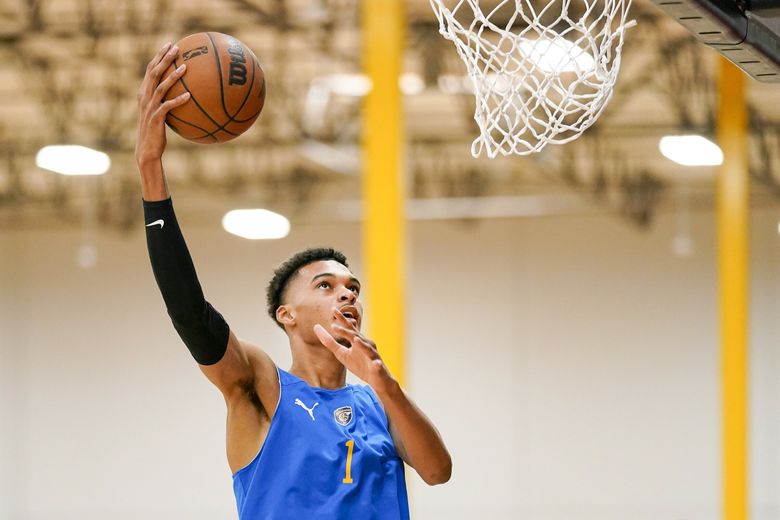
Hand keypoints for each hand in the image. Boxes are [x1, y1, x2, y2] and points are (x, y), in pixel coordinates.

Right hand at [135, 42, 189, 165]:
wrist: (146, 149)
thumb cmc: (156, 131)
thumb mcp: (161, 113)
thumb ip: (167, 100)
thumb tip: (186, 92)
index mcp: (144, 93)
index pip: (150, 69)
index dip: (159, 56)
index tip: (169, 44)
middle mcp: (145, 97)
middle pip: (154, 73)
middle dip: (164, 59)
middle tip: (176, 48)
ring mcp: (149, 107)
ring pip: (161, 87)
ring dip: (173, 76)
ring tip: (185, 67)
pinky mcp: (155, 118)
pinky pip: (168, 107)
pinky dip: (178, 100)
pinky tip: (189, 96)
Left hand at [314, 308, 396, 392]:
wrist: (376, 379)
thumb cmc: (359, 364)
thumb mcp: (341, 353)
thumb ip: (330, 342)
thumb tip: (316, 327)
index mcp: (357, 340)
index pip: (349, 328)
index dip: (341, 319)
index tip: (332, 309)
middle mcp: (366, 344)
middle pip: (356, 336)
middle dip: (347, 331)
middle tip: (335, 326)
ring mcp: (372, 355)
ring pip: (367, 348)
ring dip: (362, 344)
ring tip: (355, 340)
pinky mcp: (378, 366)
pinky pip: (377, 365)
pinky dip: (376, 364)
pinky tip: (376, 363)